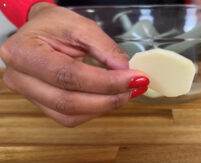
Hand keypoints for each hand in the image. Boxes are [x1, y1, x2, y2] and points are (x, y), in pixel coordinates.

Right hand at [0, 3, 148, 126]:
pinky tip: (109, 99)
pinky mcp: (41, 105)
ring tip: (125, 93)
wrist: (39, 32)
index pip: (68, 75)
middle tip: (134, 88)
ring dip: (102, 108)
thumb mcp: (82, 27)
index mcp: (24, 53)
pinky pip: (68, 118)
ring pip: (69, 115)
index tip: (134, 78)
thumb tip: (126, 73)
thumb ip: (106, 49)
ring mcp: (28, 96)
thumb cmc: (56, 25)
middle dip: (107, 99)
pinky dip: (93, 111)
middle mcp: (20, 79)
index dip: (105, 81)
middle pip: (68, 101)